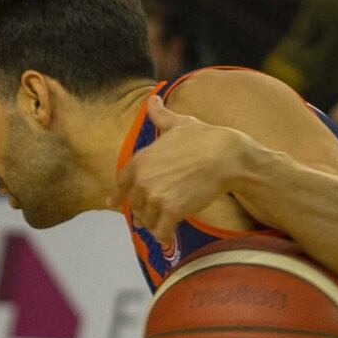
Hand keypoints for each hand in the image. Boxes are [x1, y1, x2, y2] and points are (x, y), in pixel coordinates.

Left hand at [119, 110, 255, 244]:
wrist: (225, 156)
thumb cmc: (204, 137)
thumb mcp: (178, 123)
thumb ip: (160, 115)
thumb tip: (152, 98)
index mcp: (140, 160)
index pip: (121, 183)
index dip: (118, 195)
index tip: (113, 204)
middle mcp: (142, 180)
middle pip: (134, 204)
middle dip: (142, 211)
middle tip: (149, 218)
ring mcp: (156, 197)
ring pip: (146, 220)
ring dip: (153, 225)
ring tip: (161, 227)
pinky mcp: (172, 211)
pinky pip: (161, 231)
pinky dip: (164, 236)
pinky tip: (167, 239)